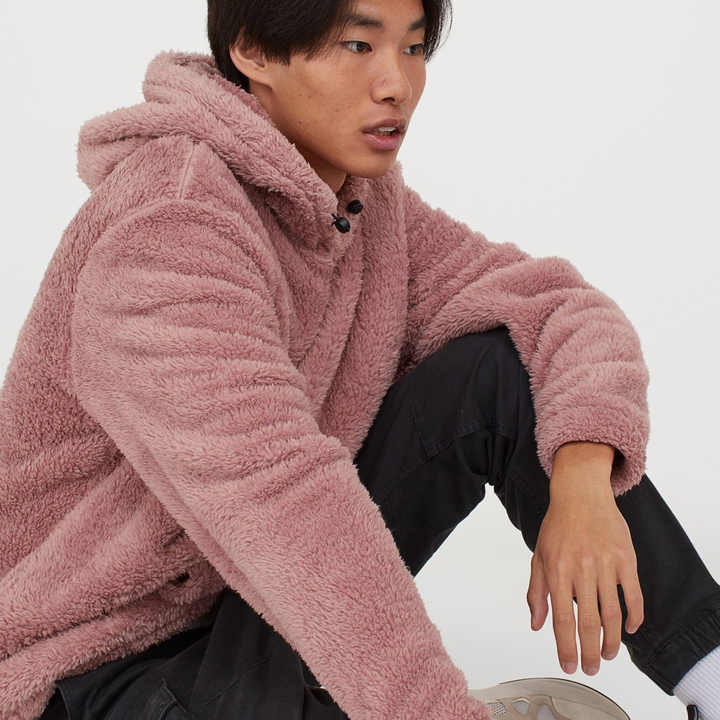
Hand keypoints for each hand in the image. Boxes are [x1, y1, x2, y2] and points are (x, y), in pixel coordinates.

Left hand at [526, 489, 644, 675]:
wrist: (580, 494)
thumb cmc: (557, 526)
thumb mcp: (539, 556)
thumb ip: (537, 592)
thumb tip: (536, 625)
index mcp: (557, 569)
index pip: (562, 617)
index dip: (566, 645)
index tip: (568, 665)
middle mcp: (582, 569)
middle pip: (589, 621)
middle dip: (590, 651)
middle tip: (591, 668)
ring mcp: (606, 563)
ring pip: (612, 612)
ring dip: (612, 639)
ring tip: (608, 654)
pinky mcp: (626, 558)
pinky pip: (634, 594)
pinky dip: (634, 616)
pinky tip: (629, 629)